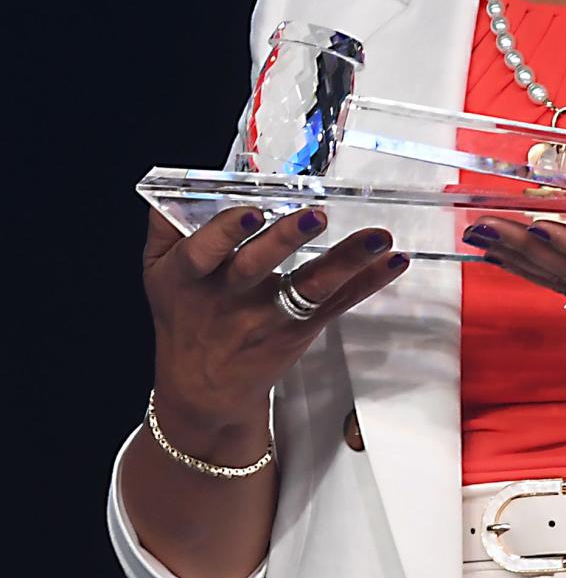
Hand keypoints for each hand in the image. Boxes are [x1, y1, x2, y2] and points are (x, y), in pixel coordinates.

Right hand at [143, 205, 407, 438]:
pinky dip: (369, 282)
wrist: (201, 392)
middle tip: (316, 216)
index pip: (202, 254)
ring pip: (309, 288)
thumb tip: (175, 185)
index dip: (227, 234)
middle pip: (257, 268)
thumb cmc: (184, 317)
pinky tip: (394, 261)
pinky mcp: (300, 330)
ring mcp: (269, 317)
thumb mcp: (158, 273)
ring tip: (378, 238)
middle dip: (286, 240)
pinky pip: (338, 303)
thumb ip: (165, 225)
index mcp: (190, 278)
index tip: (252, 212)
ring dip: (346, 261)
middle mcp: (230, 298)